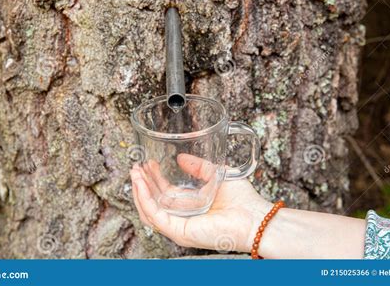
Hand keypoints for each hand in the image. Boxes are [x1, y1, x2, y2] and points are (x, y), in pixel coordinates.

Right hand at [129, 154, 271, 252]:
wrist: (255, 216)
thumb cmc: (243, 201)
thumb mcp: (216, 174)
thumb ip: (199, 166)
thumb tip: (181, 158)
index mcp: (190, 207)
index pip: (164, 194)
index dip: (153, 178)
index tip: (147, 163)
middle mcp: (182, 217)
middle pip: (153, 202)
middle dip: (142, 183)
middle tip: (135, 167)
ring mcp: (179, 226)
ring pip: (149, 210)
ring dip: (139, 191)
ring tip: (134, 173)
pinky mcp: (180, 231)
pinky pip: (155, 216)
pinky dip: (145, 200)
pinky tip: (140, 184)